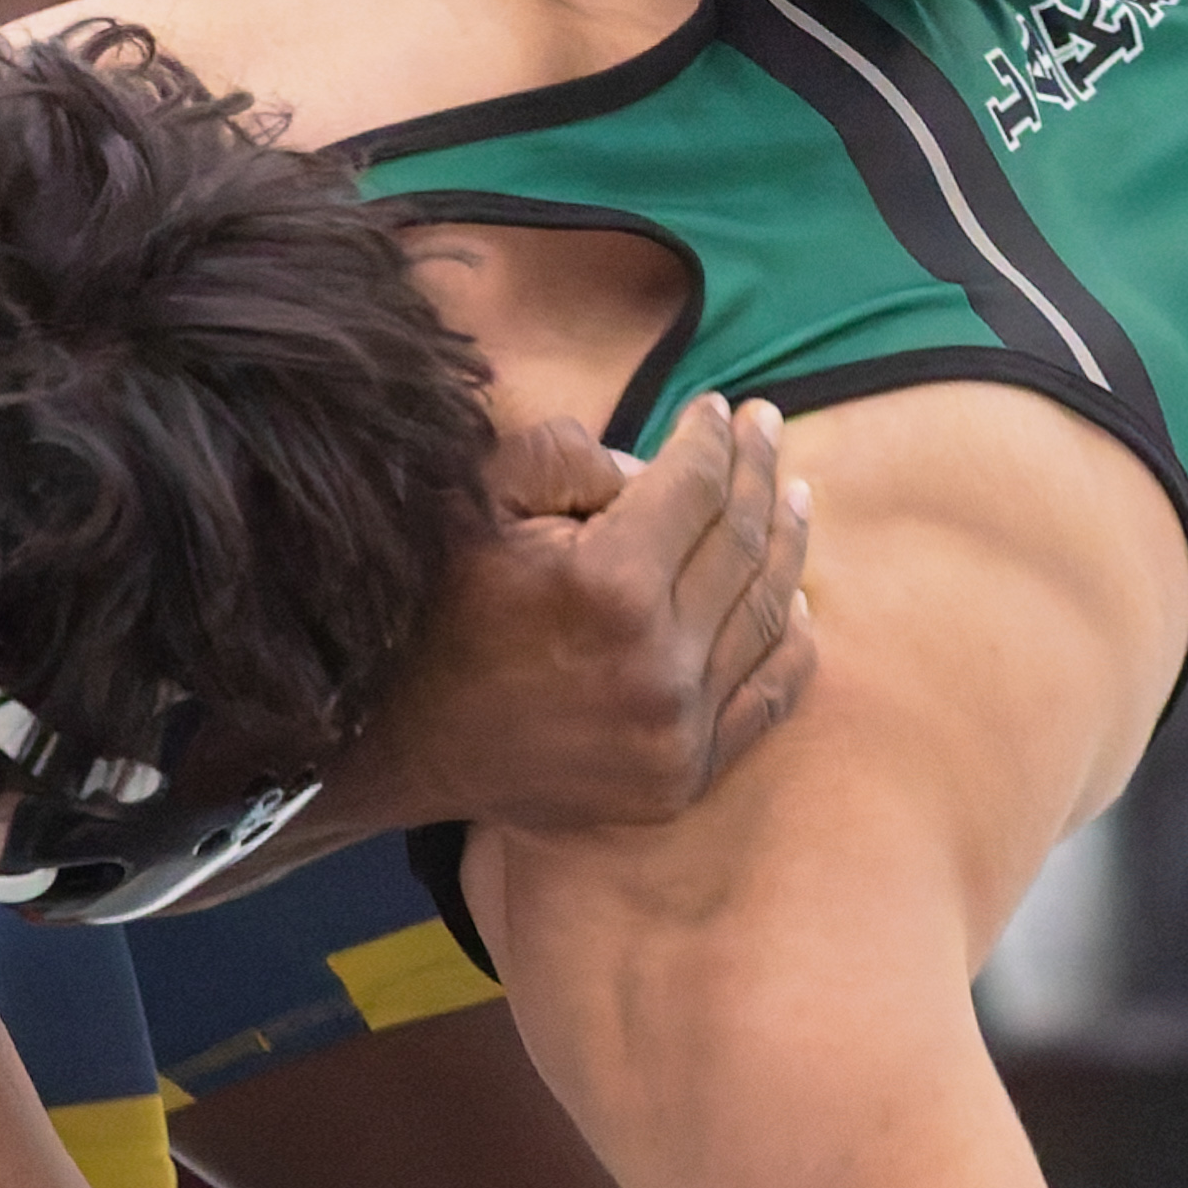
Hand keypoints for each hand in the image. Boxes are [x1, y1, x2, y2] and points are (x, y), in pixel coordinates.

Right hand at [359, 394, 815, 829]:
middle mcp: (658, 664)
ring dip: (785, 546)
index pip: (696, 485)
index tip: (720, 407)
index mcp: (612, 585)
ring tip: (793, 495)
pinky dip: (789, 644)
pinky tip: (797, 601)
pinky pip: (765, 698)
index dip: (713, 436)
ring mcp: (675, 732)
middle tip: (769, 428)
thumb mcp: (479, 496)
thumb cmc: (431, 603)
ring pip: (766, 616)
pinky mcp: (679, 779)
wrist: (390, 743)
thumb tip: (659, 467)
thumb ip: (573, 455)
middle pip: (740, 544)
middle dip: (759, 473)